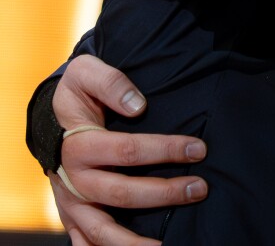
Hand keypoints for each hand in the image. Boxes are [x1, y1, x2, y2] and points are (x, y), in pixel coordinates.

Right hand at [52, 56, 206, 245]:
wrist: (48, 119)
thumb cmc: (75, 94)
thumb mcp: (86, 73)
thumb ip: (111, 83)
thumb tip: (138, 105)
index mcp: (80, 145)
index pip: (129, 151)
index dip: (165, 150)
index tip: (198, 149)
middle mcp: (74, 180)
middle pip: (123, 194)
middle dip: (165, 193)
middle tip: (200, 188)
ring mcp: (71, 203)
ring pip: (102, 232)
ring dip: (136, 242)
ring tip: (168, 245)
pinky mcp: (71, 217)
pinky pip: (85, 245)